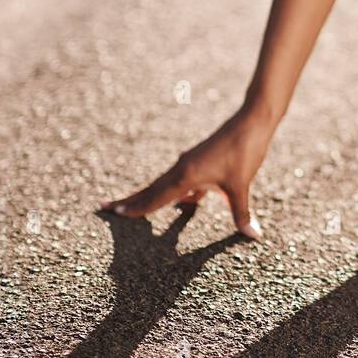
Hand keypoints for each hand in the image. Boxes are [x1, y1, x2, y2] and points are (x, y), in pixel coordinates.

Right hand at [99, 104, 275, 239]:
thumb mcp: (241, 186)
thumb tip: (253, 236)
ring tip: (130, 204)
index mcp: (186, 175)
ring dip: (148, 195)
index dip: (136, 207)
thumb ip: (242, 213)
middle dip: (130, 200)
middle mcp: (181, 168)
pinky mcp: (198, 160)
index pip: (155, 197)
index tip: (114, 212)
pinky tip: (181, 202)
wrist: (252, 121)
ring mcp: (189, 162)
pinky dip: (172, 192)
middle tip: (105, 207)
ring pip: (163, 184)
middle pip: (151, 189)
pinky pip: (179, 180)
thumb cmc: (245, 151)